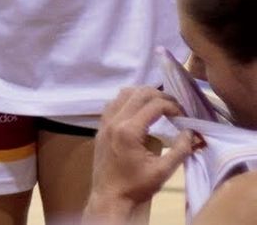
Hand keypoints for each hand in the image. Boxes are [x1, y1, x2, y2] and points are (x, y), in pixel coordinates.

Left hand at [85, 87, 199, 221]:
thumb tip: (191, 131)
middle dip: (160, 96)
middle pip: (138, 93)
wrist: (110, 197)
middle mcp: (114, 121)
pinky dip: (128, 100)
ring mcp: (104, 123)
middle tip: (175, 107)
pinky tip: (140, 110)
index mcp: (128, 131)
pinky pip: (113, 104)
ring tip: (159, 105)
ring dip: (143, 95)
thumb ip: (180, 149)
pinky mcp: (100, 127)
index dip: (173, 106)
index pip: (154, 105)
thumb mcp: (163, 171)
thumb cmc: (136, 186)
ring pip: (123, 94)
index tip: (183, 116)